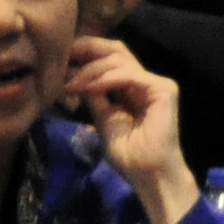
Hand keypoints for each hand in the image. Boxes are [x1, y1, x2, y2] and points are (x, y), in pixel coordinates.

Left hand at [58, 36, 192, 223]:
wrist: (149, 175)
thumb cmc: (130, 155)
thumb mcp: (104, 120)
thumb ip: (95, 97)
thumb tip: (75, 76)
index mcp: (132, 87)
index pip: (110, 59)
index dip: (86, 54)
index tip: (60, 58)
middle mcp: (145, 80)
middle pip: (116, 50)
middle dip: (87, 49)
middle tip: (63, 55)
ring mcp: (155, 83)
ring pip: (119, 60)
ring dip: (90, 69)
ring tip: (71, 83)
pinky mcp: (163, 89)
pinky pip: (128, 75)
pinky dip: (105, 78)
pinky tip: (87, 86)